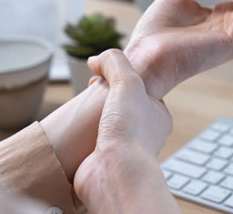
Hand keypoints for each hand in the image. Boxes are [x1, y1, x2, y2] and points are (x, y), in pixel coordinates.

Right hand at [74, 49, 178, 212]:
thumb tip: (95, 60)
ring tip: (81, 110)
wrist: (114, 173)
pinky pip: (90, 143)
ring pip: (104, 125)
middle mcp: (144, 133)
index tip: (102, 76)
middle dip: (102, 99)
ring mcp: (123, 148)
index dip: (120, 79)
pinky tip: (74, 129)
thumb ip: (115, 62)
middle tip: (89, 93)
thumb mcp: (128, 81)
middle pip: (119, 106)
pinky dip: (80, 136)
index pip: (139, 90)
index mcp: (158, 115)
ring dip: (90, 118)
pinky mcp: (102, 160)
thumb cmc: (130, 131)